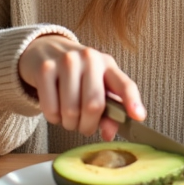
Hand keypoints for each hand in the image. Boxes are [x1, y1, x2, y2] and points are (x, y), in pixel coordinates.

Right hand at [17, 34, 144, 139]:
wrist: (45, 50)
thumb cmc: (76, 74)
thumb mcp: (97, 86)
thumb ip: (108, 111)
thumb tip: (108, 134)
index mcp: (107, 64)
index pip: (124, 84)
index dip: (132, 101)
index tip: (138, 116)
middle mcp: (89, 58)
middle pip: (93, 105)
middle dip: (88, 125)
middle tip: (83, 126)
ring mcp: (66, 61)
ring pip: (70, 111)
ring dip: (70, 124)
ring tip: (69, 117)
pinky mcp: (44, 69)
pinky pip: (51, 109)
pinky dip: (54, 118)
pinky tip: (56, 110)